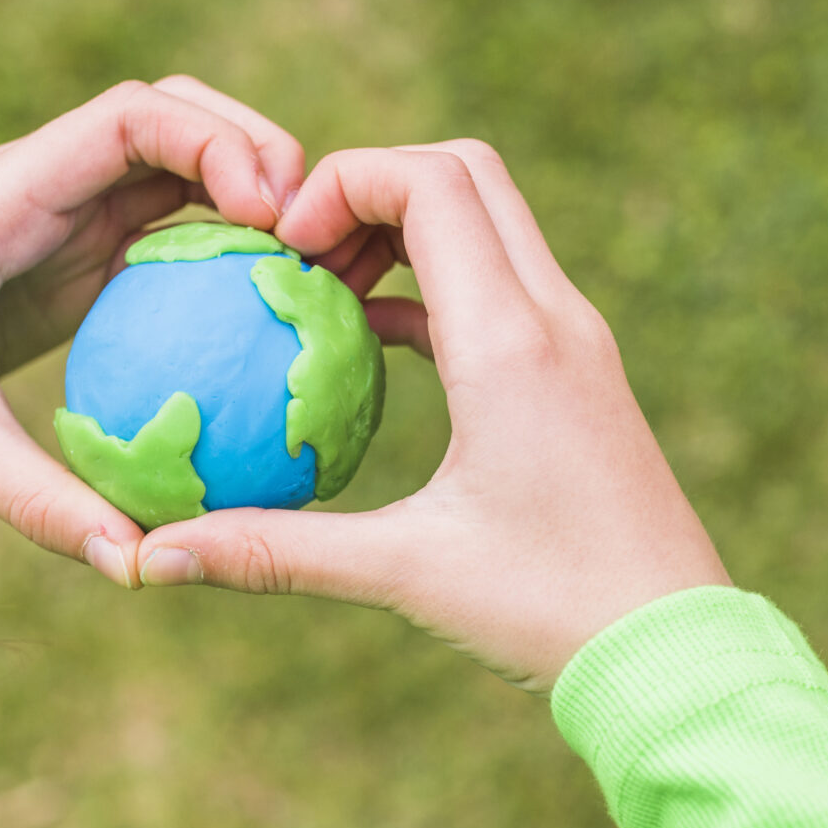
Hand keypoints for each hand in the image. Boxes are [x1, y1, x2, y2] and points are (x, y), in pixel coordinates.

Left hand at [0, 77, 304, 587]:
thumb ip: (36, 500)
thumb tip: (135, 564)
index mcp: (1, 193)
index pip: (128, 115)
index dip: (215, 139)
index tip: (275, 211)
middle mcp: (34, 190)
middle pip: (169, 119)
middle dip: (253, 147)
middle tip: (320, 231)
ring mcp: (50, 224)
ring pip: (171, 173)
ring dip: (245, 198)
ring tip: (316, 269)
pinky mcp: (62, 268)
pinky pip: (157, 240)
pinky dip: (218, 256)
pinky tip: (268, 320)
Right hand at [131, 140, 730, 691]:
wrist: (675, 653)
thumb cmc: (549, 610)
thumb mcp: (404, 574)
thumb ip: (274, 550)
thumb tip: (151, 558)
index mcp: (512, 341)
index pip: (432, 181)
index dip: (344, 181)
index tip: (283, 247)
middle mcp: (556, 318)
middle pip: (465, 174)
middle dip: (370, 185)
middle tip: (298, 257)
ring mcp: (578, 343)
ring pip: (490, 225)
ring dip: (405, 232)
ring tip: (322, 295)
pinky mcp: (583, 377)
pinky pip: (504, 287)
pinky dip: (435, 286)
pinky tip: (372, 345)